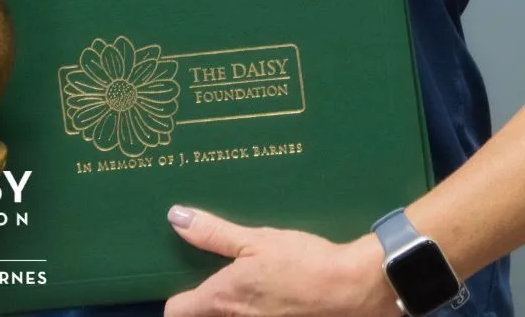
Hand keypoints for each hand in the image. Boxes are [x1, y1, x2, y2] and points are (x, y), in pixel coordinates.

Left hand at [164, 206, 395, 316]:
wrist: (348, 289)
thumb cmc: (301, 262)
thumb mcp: (255, 239)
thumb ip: (213, 233)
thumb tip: (176, 217)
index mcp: (222, 300)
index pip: (176, 311)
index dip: (175, 298)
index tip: (180, 278)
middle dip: (203, 301)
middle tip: (212, 273)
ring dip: (231, 305)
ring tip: (244, 278)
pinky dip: (254, 308)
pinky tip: (269, 289)